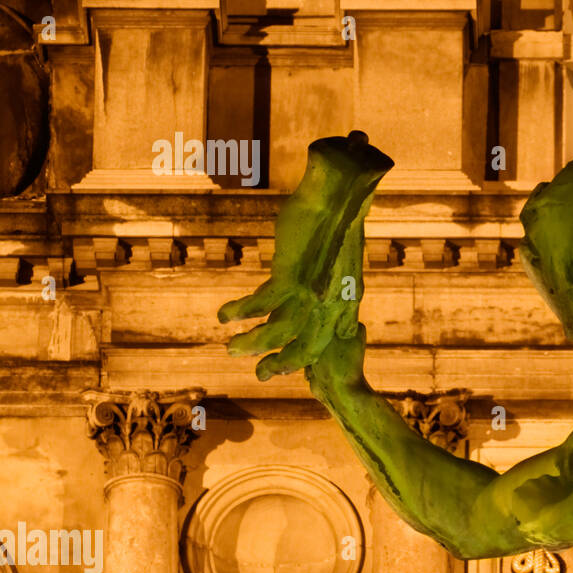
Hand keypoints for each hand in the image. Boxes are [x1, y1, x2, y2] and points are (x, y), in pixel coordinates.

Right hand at [218, 131, 393, 380]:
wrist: (337, 198)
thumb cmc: (338, 225)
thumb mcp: (345, 267)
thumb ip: (337, 290)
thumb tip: (330, 303)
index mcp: (347, 301)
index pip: (329, 341)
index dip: (310, 356)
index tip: (291, 363)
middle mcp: (332, 303)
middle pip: (307, 348)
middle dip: (282, 365)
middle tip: (260, 374)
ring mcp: (312, 293)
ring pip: (278, 334)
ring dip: (252, 344)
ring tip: (230, 348)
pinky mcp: (291, 278)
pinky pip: (258, 305)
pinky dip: (239, 312)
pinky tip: (223, 315)